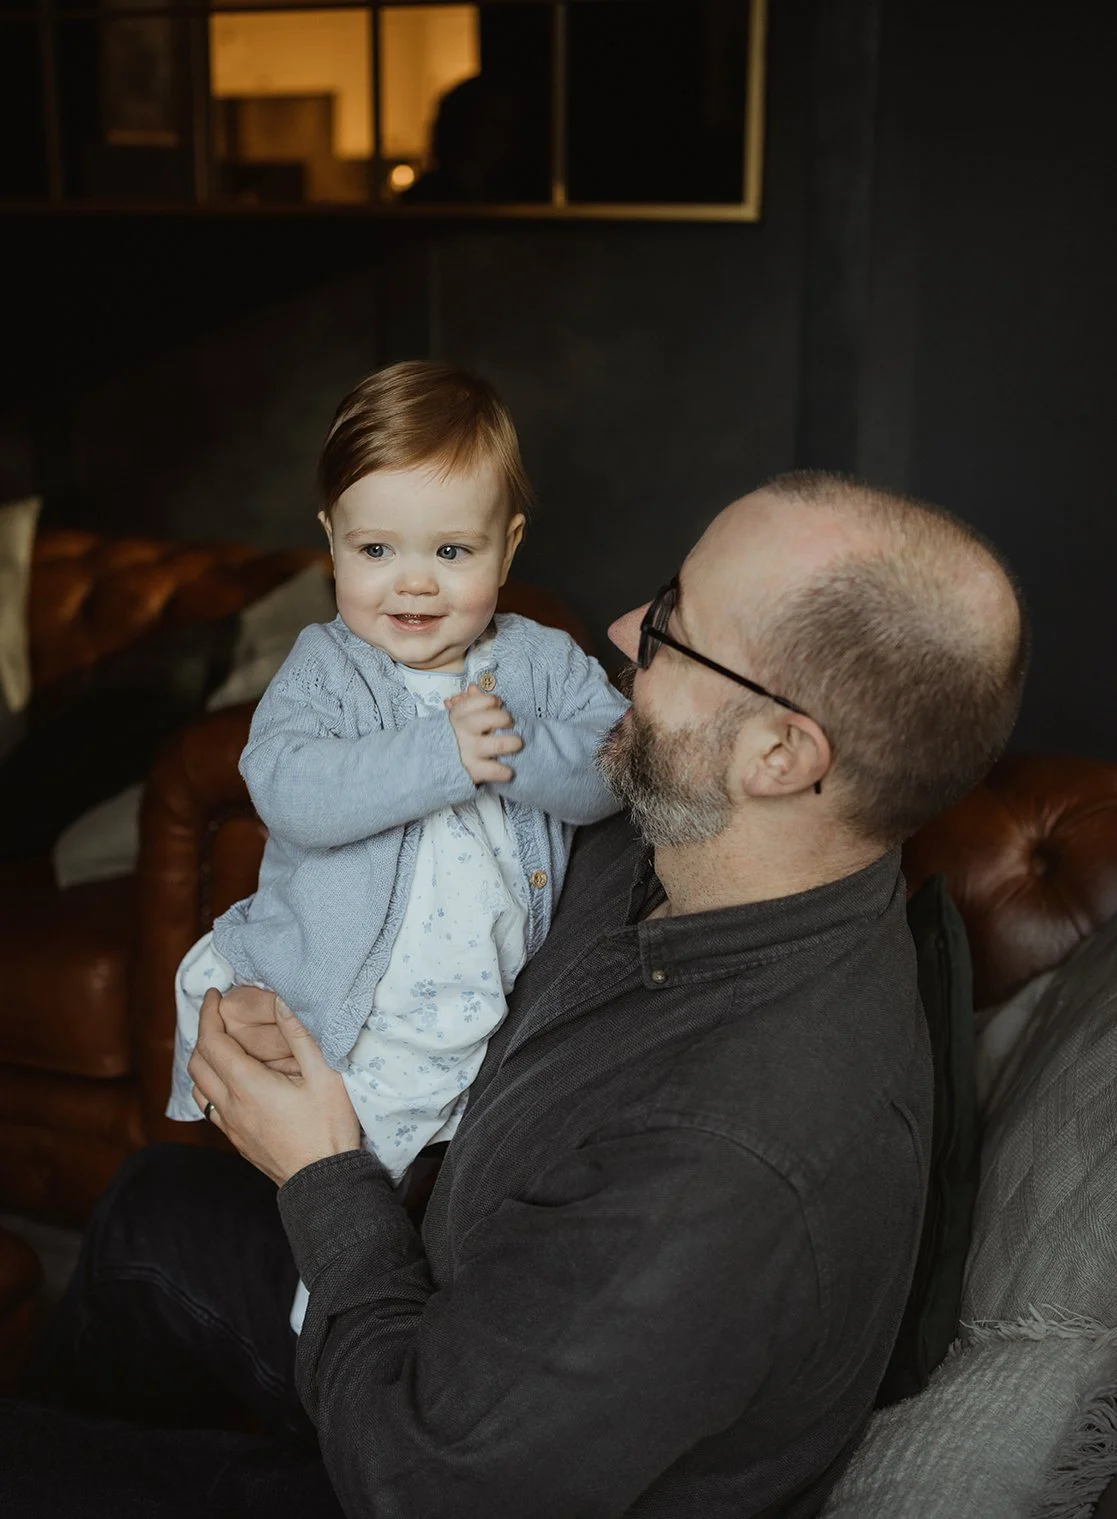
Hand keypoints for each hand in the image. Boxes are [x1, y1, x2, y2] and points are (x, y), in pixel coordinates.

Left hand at [188, 989, 361, 1184]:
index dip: (207, 1014)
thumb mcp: (325, 1075)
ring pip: (199, 1088)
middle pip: (197, 1063)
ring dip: (203, 1061)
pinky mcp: (240, 1141)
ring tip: (222, 1045)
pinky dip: (210, 1086)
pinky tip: (231, 1083)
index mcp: (248, 1085)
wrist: (325, 1184)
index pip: (212, 1041)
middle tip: (218, 1015)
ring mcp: (233, 1127)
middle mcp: (231, 1106)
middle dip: (203, 1033)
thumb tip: (282, 1000)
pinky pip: (211, 1108)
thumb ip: (301, 1035)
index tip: (213, 994)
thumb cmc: (329, 1128)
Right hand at [445, 683, 523, 783]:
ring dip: (507, 743)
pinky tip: (508, 771)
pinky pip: (491, 771)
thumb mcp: (460, 718)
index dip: (489, 701)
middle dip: (502, 718)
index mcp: (458, 717)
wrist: (434, 764)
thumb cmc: (457, 736)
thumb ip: (470, 702)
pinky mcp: (474, 771)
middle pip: (484, 721)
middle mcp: (463, 733)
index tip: (497, 703)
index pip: (474, 703)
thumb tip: (474, 688)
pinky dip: (502, 771)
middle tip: (510, 722)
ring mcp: (468, 753)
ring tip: (518, 743)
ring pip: (491, 745)